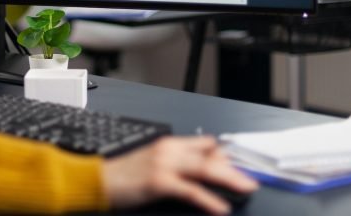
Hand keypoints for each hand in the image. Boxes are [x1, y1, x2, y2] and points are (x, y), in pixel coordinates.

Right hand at [102, 136, 257, 214]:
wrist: (99, 180)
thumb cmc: (124, 175)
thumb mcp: (153, 163)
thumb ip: (176, 163)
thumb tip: (201, 171)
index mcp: (168, 144)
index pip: (205, 143)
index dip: (225, 155)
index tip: (240, 166)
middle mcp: (169, 150)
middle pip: (209, 156)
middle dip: (233, 168)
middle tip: (251, 179)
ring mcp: (164, 165)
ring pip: (205, 169)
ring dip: (229, 179)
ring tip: (245, 188)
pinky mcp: (159, 182)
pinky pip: (191, 190)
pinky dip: (209, 199)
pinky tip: (220, 207)